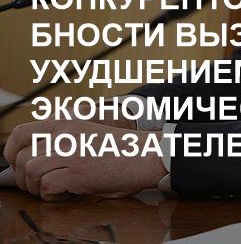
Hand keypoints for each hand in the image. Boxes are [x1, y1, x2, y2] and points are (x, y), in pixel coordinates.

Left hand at [3, 120, 166, 200]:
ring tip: (55, 190)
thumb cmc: (123, 150)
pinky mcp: (78, 172)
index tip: (18, 164)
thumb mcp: (89, 136)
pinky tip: (68, 194)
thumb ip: (63, 142)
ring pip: (31, 171)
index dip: (12, 151)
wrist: (148, 155)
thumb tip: (35, 162)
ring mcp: (71, 153)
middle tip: (40, 185)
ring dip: (37, 187)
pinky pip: (48, 186)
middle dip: (25, 176)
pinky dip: (53, 195)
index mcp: (67, 124)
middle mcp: (65, 135)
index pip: (22, 133)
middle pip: (22, 157)